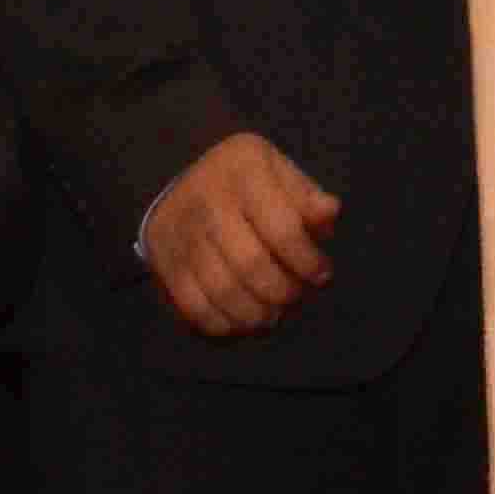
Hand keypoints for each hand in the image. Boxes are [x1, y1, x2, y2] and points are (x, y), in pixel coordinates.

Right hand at [139, 131, 344, 339]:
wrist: (183, 183)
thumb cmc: (248, 182)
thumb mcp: (280, 172)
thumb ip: (307, 196)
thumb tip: (328, 214)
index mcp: (244, 171)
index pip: (283, 229)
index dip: (307, 261)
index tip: (321, 274)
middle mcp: (208, 199)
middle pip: (251, 265)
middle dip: (282, 291)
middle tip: (293, 296)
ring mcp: (182, 232)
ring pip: (222, 290)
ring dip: (255, 313)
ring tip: (272, 314)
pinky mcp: (165, 261)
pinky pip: (193, 305)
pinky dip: (222, 323)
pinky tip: (241, 320)